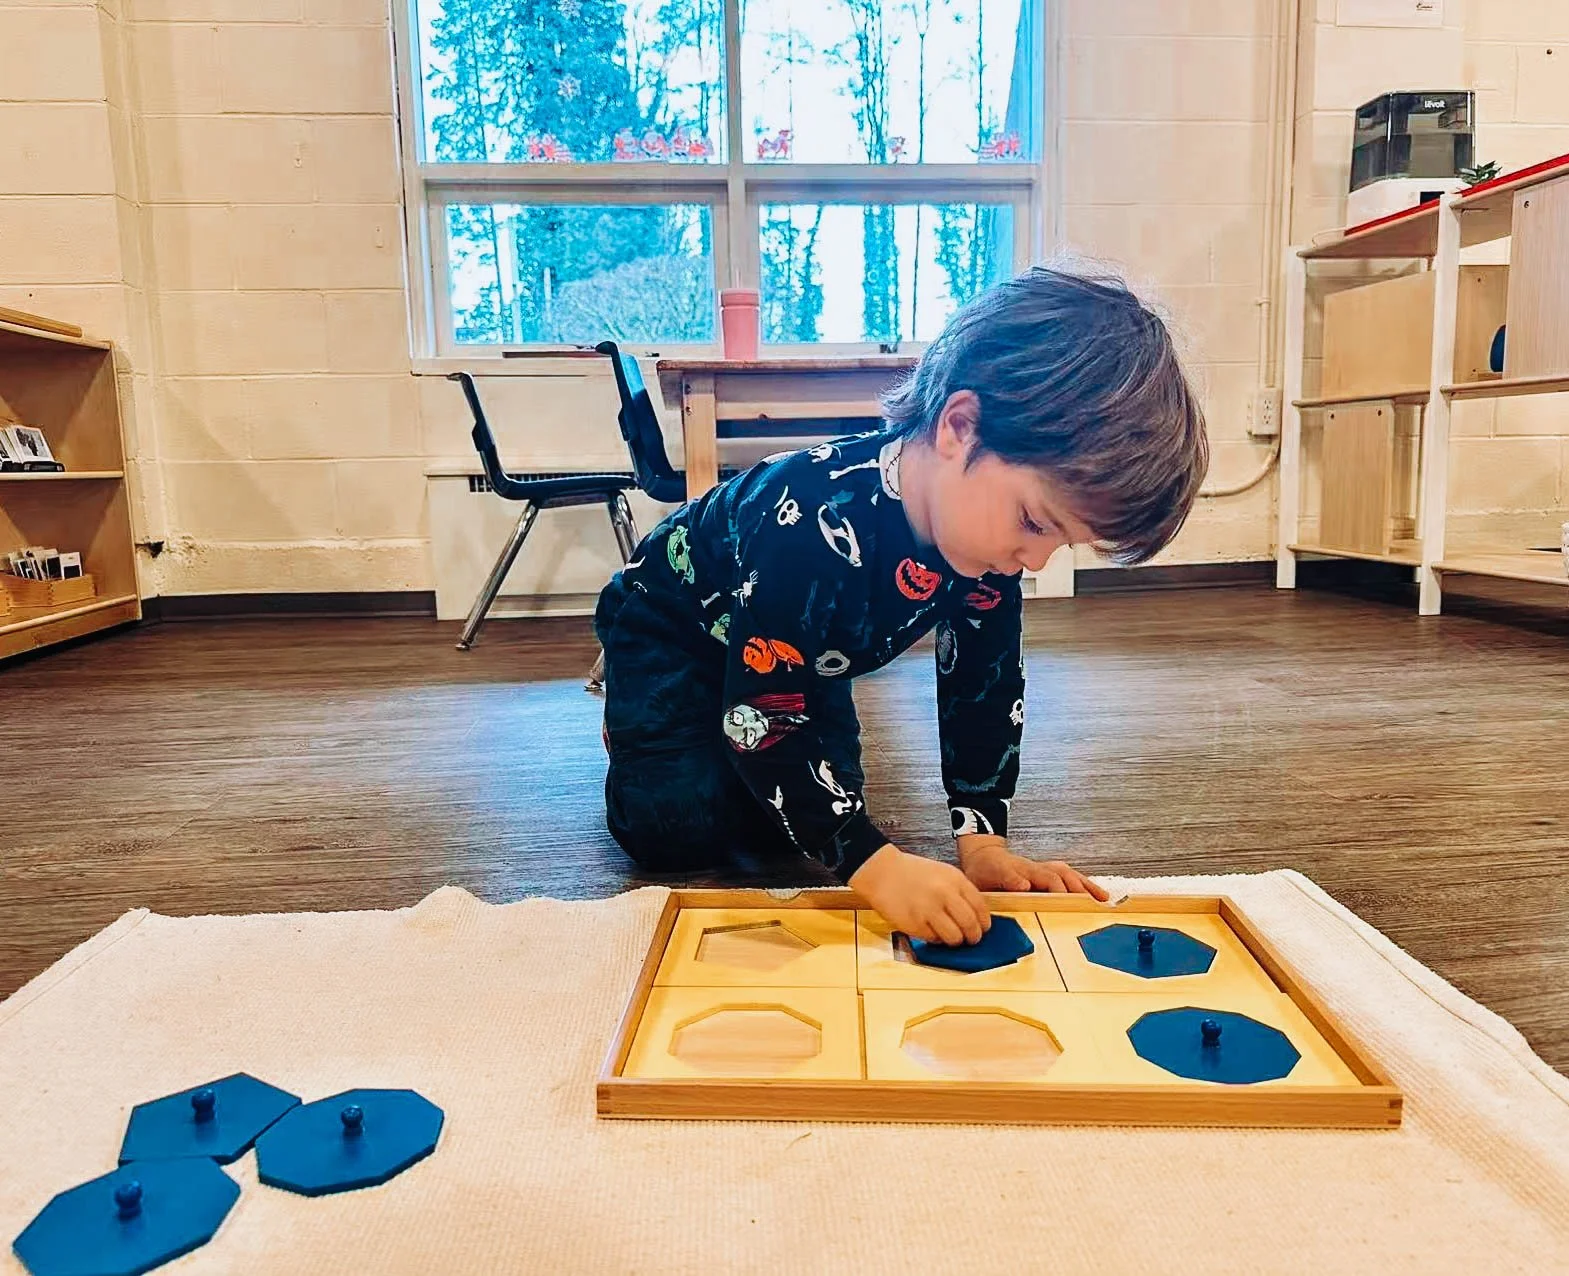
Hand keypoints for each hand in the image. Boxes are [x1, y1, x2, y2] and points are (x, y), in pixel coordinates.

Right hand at [848, 844, 990, 944]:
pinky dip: (936, 939)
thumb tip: (976, 916)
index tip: (983, 928)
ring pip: (954, 937)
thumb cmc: (912, 873)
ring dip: (955, 941)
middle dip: (974, 936)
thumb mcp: (943, 873)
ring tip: (951, 937)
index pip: (980, 908)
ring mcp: (929, 910)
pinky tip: (931, 930)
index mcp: (954, 880)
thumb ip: (960, 891)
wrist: (882, 872)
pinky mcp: (914, 924)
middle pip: (970, 925)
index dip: (984, 922)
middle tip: (971, 939)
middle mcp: (944, 894)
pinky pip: (934, 940)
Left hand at [956, 834, 1108, 899]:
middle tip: (1094, 902)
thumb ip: (1006, 879)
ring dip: (1086, 885)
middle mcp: (1037, 868)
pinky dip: (1083, 884)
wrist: (983, 855)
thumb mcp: (986, 875)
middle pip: (1064, 875)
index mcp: (1023, 870)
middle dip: (1080, 888)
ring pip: (1069, 874)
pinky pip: (1068, 876)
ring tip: (1103, 898)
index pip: (1047, 878)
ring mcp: (1043, 869)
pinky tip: (1094, 893)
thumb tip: (1025, 886)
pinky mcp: (1046, 873)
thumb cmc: (984, 869)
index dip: (1059, 889)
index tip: (1069, 899)